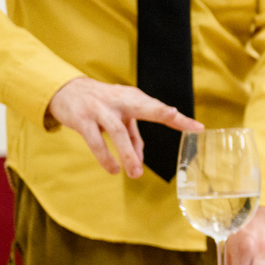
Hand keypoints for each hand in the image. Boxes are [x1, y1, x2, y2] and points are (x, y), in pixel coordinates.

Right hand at [46, 77, 202, 177]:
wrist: (66, 90)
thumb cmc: (102, 105)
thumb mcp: (121, 116)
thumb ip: (133, 135)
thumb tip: (140, 159)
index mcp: (133, 98)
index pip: (158, 109)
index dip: (179, 119)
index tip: (198, 128)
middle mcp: (120, 101)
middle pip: (143, 106)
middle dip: (159, 111)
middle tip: (173, 115)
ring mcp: (100, 109)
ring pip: (118, 132)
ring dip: (128, 154)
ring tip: (136, 174)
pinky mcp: (82, 119)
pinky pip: (95, 141)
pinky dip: (105, 157)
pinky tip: (113, 169)